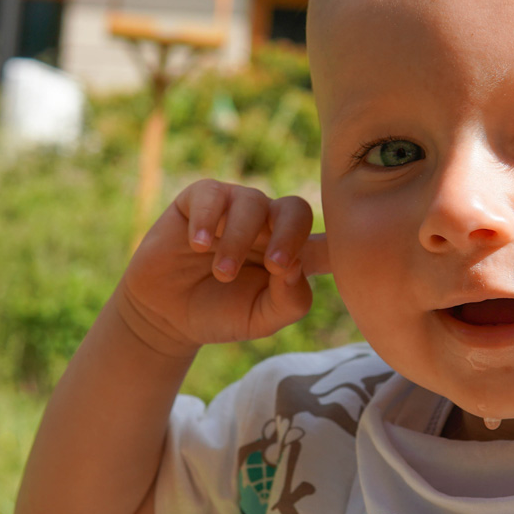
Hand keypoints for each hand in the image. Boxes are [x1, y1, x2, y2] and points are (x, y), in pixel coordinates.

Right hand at [116, 180, 330, 355]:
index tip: (348, 258)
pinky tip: (200, 244)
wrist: (166, 314)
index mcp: (293, 253)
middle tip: (275, 267)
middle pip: (295, 210)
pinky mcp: (200, 199)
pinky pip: (213, 194)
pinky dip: (208, 219)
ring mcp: (235, 208)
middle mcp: (269, 224)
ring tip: (223, 273)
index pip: (327, 240)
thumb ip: (289, 300)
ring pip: (253, 203)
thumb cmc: (220, 313)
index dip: (342, 243)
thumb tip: (297, 267)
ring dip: (240, 240)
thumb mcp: (261, 319)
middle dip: (289, 236)